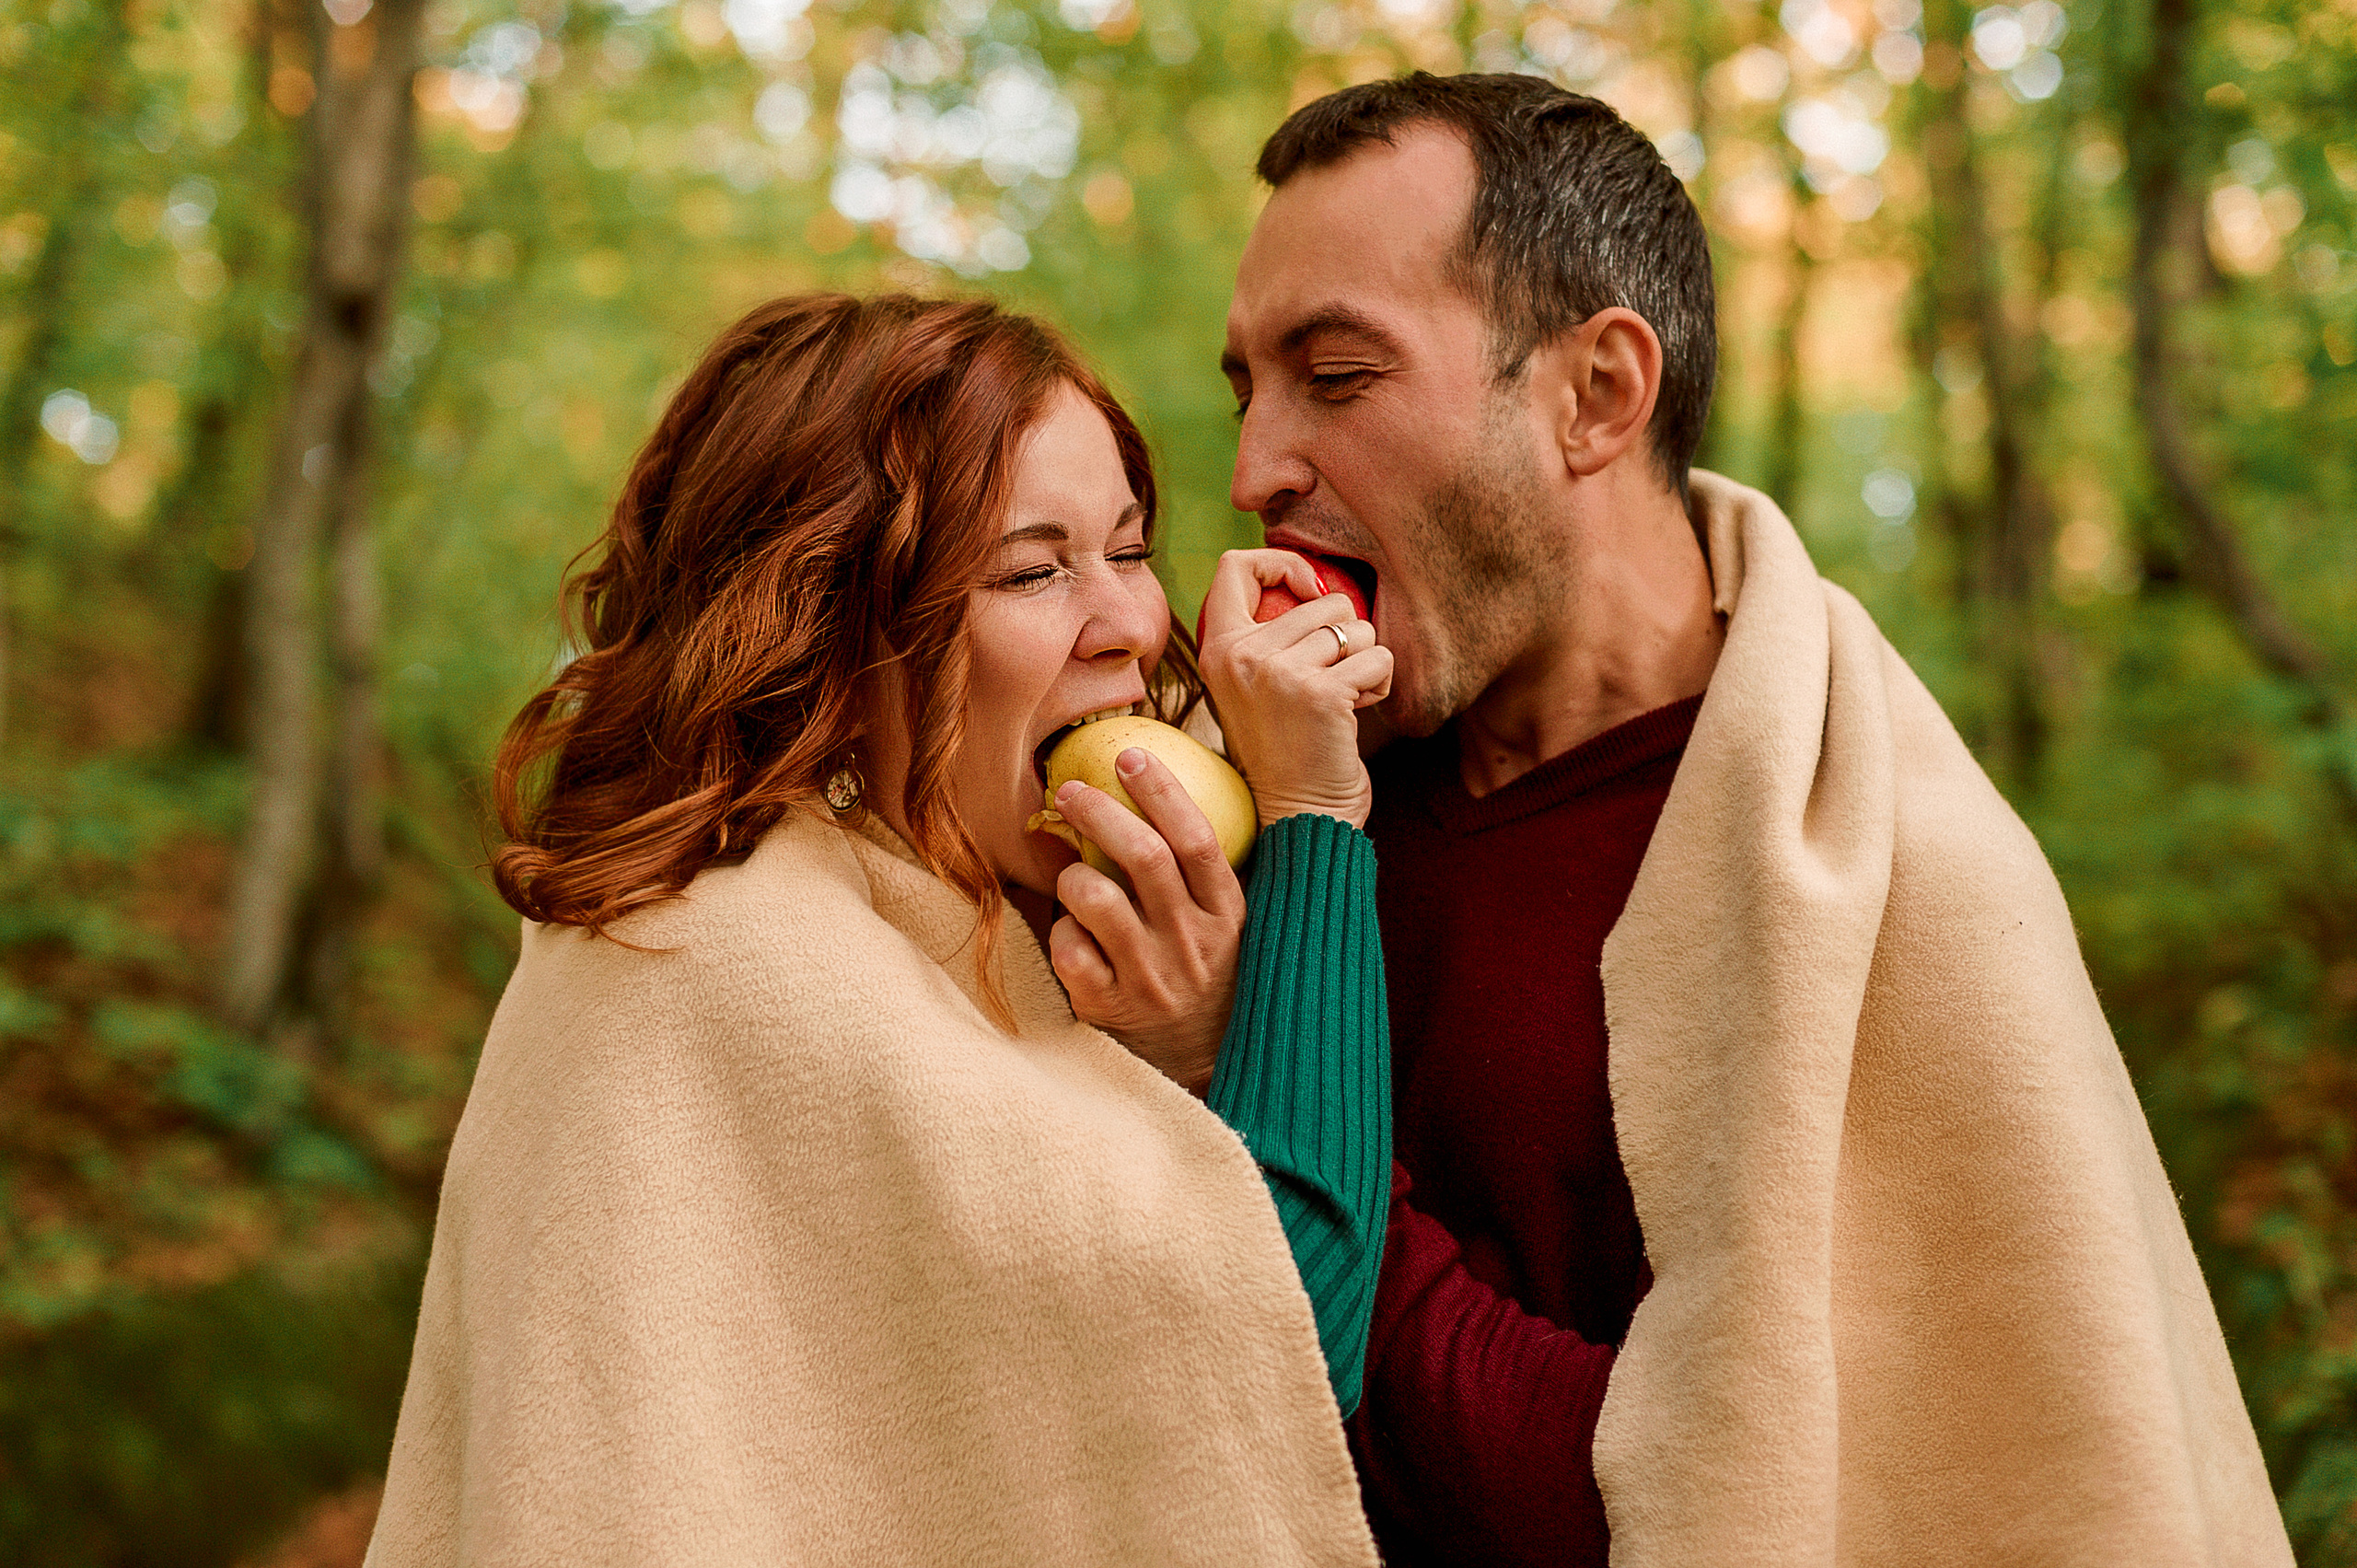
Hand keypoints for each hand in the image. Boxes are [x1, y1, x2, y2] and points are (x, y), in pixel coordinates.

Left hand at [1044, 747, 1246, 1094]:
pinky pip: (1069, 950)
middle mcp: (1193, 944)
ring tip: (1071, 876)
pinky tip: (1071, 933)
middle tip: (1068, 790)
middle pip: (1145, 858)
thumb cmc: (1205, 974)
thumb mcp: (1222, 923)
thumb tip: (1142, 789)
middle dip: (1099, 813)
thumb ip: (1194, 870)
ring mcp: (1152, 978)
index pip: (1197, 840)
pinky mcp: (1110, 1007)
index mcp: (1227, 915)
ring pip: (1098, 900)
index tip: (1130, 755)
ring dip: (1073, 876)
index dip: (1162, 792)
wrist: (1203, 1065)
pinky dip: (1061, 930)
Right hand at [1195, 549, 1393, 830]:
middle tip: (1332, 678)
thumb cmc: (1287, 749)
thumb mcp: (1254, 686)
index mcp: (1218, 649)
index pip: (1235, 566)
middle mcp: (1241, 655)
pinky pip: (1377, 657)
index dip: (1282, 564)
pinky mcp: (1322, 693)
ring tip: (1344, 697)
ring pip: (1356, 627)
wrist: (1299, 816)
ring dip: (1364, 660)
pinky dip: (1379, 683)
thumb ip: (1266, 637)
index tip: (1309, 593)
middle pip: (1322, 598)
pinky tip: (1357, 712)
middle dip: (1345, 634)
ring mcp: (1279, 673)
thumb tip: (1315, 583)